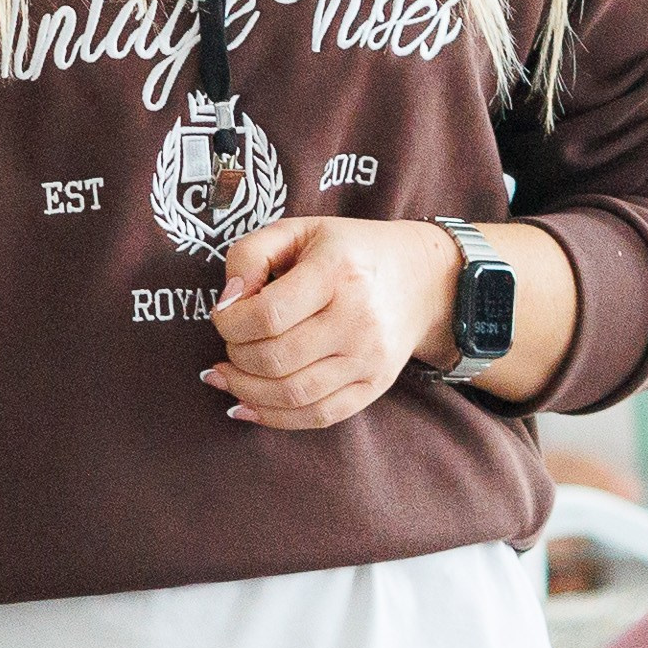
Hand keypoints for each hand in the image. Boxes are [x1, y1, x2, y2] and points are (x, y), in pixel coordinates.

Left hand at [202, 218, 461, 430]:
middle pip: (276, 358)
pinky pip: (318, 416)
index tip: (223, 314)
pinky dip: (274, 417)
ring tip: (225, 375)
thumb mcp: (298, 230)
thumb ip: (250, 254)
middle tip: (229, 342)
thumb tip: (227, 302)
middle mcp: (358, 318)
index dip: (230, 322)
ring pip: (293, 394)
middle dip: (236, 355)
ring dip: (245, 390)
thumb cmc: (347, 251)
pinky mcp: (374, 386)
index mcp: (337, 271)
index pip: (268, 315)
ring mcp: (369, 358)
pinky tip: (246, 405)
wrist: (424, 278)